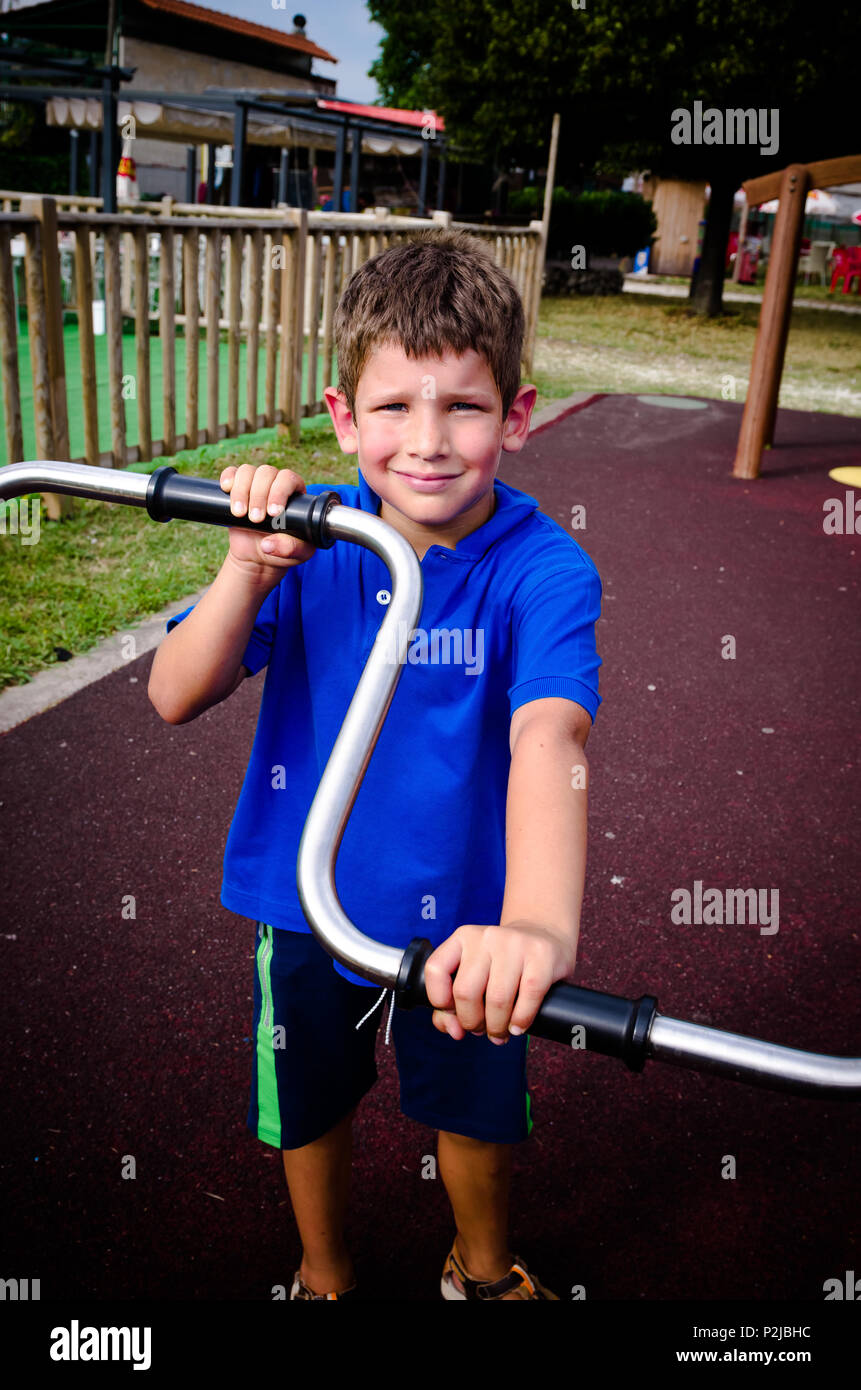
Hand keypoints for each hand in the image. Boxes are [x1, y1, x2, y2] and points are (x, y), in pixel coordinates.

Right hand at [219, 463, 315, 576]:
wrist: (259, 555)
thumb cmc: (284, 551)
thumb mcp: (297, 554)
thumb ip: (290, 549)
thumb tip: (267, 544)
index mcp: (295, 493)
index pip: (288, 480)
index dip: (279, 492)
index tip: (273, 513)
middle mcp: (275, 483)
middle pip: (266, 473)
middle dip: (259, 495)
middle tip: (256, 519)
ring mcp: (255, 484)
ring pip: (247, 471)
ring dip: (242, 490)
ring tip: (239, 514)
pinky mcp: (237, 488)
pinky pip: (231, 473)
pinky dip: (228, 477)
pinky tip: (226, 488)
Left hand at [424, 921, 576, 1042]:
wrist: (546, 938)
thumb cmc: (504, 965)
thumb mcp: (476, 974)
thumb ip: (453, 1003)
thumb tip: (453, 1030)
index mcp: (463, 938)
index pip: (435, 969)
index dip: (440, 1001)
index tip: (454, 1014)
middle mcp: (486, 937)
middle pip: (465, 992)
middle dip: (471, 1022)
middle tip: (482, 1029)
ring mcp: (515, 943)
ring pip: (497, 999)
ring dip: (497, 1027)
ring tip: (500, 1032)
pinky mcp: (541, 956)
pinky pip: (527, 998)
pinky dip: (520, 1021)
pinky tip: (518, 1026)